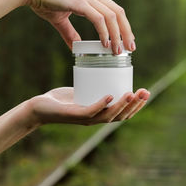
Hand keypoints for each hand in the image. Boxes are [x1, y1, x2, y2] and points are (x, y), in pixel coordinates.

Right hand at [23, 0, 135, 53]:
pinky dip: (104, 31)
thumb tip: (76, 48)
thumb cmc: (43, 1)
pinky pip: (98, 18)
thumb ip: (70, 33)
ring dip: (117, 34)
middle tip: (130, 48)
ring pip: (111, 16)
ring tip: (118, 50)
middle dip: (126, 31)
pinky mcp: (79, 2)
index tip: (127, 40)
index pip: (115, 10)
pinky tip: (106, 43)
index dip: (123, 25)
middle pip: (118, 13)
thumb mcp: (61, 19)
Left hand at [27, 87, 149, 124]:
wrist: (39, 107)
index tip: (146, 93)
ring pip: (108, 115)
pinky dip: (101, 105)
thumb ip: (92, 83)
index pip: (123, 114)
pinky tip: (109, 96)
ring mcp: (85, 118)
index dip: (137, 106)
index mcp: (100, 114)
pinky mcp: (74, 114)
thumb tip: (104, 67)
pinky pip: (90, 111)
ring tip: (132, 94)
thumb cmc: (61, 100)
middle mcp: (95, 119)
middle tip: (145, 92)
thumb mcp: (81, 90)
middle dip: (135, 105)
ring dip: (122, 105)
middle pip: (120, 116)